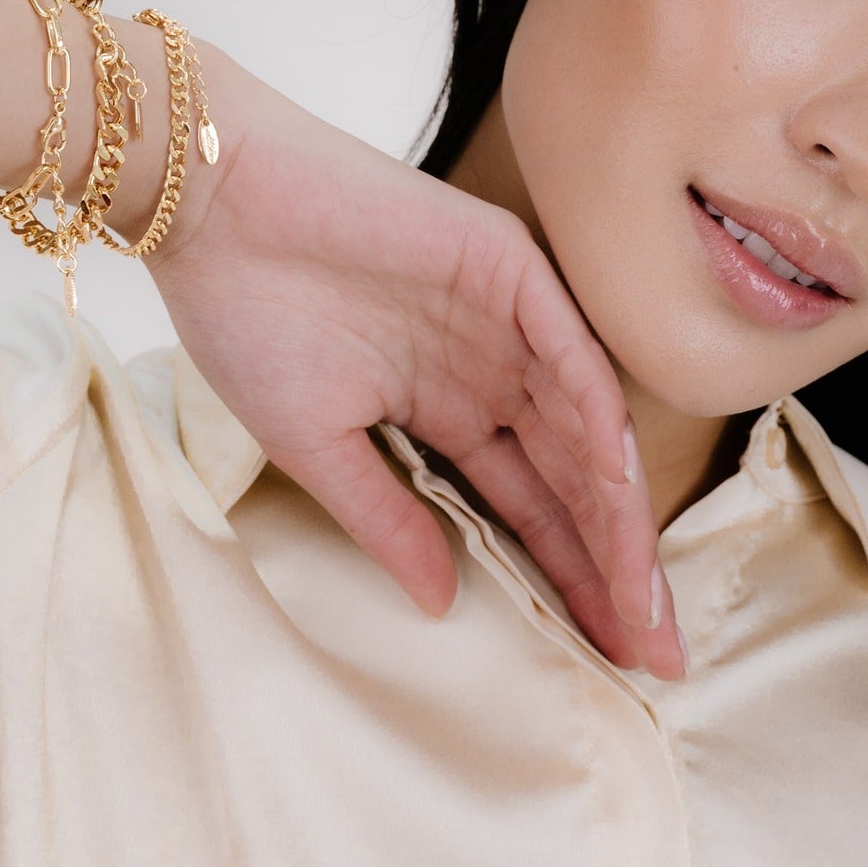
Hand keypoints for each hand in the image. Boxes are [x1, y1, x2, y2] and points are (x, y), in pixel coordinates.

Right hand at [143, 56, 682, 679]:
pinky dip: (595, 419)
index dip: (571, 581)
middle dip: (616, 567)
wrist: (211, 207)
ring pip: (587, 427)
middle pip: (575, 481)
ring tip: (642, 599)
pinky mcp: (508, 265)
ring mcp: (508, 318)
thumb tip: (440, 602)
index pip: (532, 507)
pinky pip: (570, 352)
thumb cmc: (245, 316)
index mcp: (450, 408)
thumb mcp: (314, 445)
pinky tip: (615, 491)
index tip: (609, 659)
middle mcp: (494, 368)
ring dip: (618, 512)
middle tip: (655, 656)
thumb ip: (387, 519)